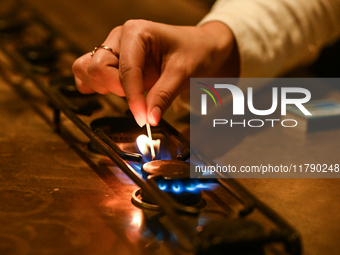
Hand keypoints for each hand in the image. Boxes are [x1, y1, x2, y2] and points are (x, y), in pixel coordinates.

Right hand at [72, 20, 238, 125]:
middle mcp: (119, 38)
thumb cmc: (193, 53)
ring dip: (102, 87)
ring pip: (86, 69)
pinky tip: (114, 91)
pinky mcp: (111, 62)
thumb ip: (163, 96)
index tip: (143, 119)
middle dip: (116, 89)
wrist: (199, 48)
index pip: (125, 70)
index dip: (132, 98)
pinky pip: (87, 73)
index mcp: (136, 32)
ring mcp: (113, 49)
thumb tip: (149, 120)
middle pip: (97, 67)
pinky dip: (95, 86)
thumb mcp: (183, 73)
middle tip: (139, 98)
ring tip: (127, 91)